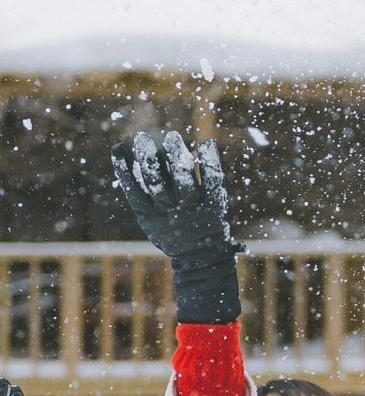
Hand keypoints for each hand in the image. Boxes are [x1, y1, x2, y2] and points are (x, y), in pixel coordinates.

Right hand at [111, 129, 239, 323]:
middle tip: (142, 137)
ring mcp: (194, 209)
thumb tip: (124, 156)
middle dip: (148, 158)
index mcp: (151, 216)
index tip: (119, 147)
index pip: (134, 191)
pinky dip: (210, 161)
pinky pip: (213, 181)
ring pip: (184, 181)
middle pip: (157, 183)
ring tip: (171, 137)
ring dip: (176, 156)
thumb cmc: (172, 231)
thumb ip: (139, 191)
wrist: (202, 258)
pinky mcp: (214, 205)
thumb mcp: (150, 218)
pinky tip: (206, 144)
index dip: (125, 170)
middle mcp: (171, 212)